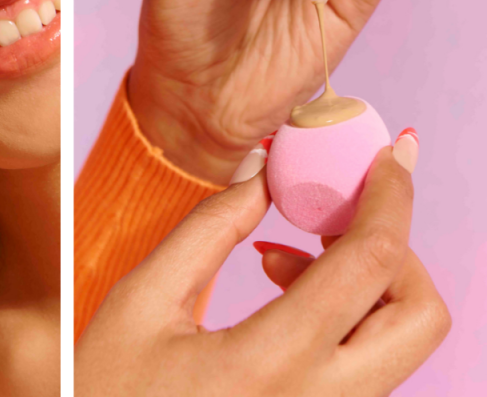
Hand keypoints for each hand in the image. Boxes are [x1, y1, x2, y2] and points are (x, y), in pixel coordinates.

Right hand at [74, 146, 449, 396]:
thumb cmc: (106, 391)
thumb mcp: (142, 301)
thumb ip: (209, 228)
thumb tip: (263, 168)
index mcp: (270, 363)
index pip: (367, 263)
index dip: (390, 196)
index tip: (391, 154)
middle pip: (419, 317)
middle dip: (392, 246)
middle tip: (334, 212)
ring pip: (398, 344)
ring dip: (362, 282)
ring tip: (281, 257)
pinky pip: (367, 368)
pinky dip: (345, 317)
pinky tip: (281, 293)